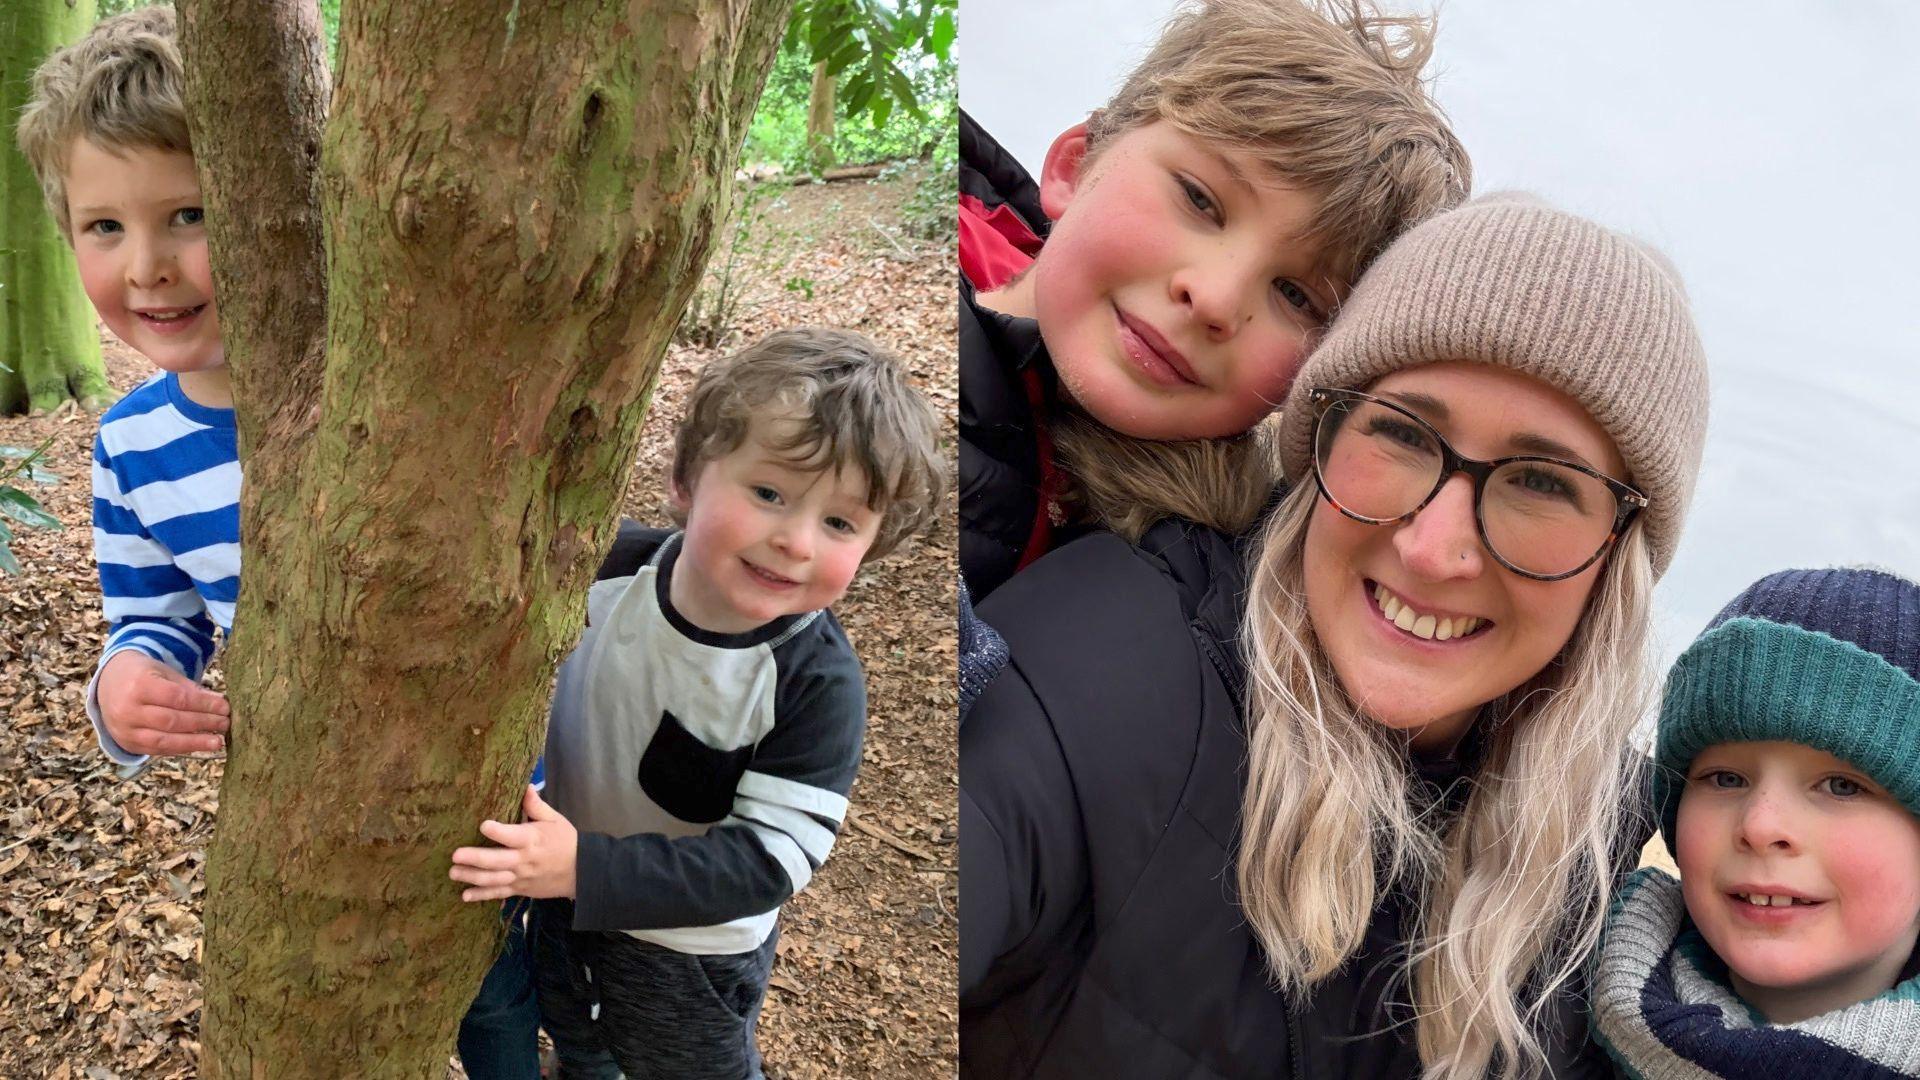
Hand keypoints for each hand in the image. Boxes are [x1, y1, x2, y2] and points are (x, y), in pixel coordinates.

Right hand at [97, 650, 229, 756]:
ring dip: (194, 742)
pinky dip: (180, 749)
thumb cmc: (143, 675)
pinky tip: (198, 746)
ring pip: (164, 740)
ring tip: (217, 741)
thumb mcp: (164, 672)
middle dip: (203, 723)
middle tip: (225, 723)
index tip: (224, 707)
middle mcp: (128, 710)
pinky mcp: (127, 743)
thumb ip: (188, 688)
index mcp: (138, 685)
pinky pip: (156, 750)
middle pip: (172, 721)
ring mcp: (125, 729)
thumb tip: (218, 704)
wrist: (108, 684)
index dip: (204, 705)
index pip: (177, 698)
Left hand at [450, 785, 577, 901]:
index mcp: (532, 839)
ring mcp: (520, 877)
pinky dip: (482, 896)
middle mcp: (524, 860)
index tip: (483, 825)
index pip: (513, 835)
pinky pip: (499, 893)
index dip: (498, 831)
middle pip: (497, 861)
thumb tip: (525, 786)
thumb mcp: (555, 819)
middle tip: (455, 855)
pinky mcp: (519, 889)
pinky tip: (465, 895)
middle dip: (475, 858)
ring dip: (472, 877)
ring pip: (494, 879)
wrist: (580, 871)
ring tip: (453, 873)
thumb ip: (536, 805)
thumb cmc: (565, 841)